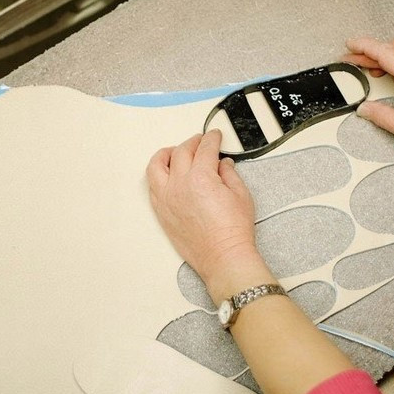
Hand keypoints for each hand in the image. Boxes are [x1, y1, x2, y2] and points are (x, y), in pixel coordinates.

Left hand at [147, 130, 262, 294]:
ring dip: (166, 154)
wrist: (223, 256)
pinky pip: (152, 186)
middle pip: (181, 151)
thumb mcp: (241, 195)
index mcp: (201, 177)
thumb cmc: (232, 231)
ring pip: (157, 165)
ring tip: (174, 151)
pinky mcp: (161, 212)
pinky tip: (166, 174)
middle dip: (193, 142)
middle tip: (200, 141)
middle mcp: (180, 185)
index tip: (214, 136)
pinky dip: (158, 175)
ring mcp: (167, 198)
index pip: (205, 148)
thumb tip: (223, 164)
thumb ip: (229, 174)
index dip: (211, 138)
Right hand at [342, 37, 393, 147]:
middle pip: (392, 46)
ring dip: (384, 52)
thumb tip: (365, 109)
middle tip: (354, 59)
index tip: (350, 46)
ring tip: (369, 66)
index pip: (384, 52)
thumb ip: (382, 117)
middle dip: (370, 50)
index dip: (364, 47)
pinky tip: (389, 71)